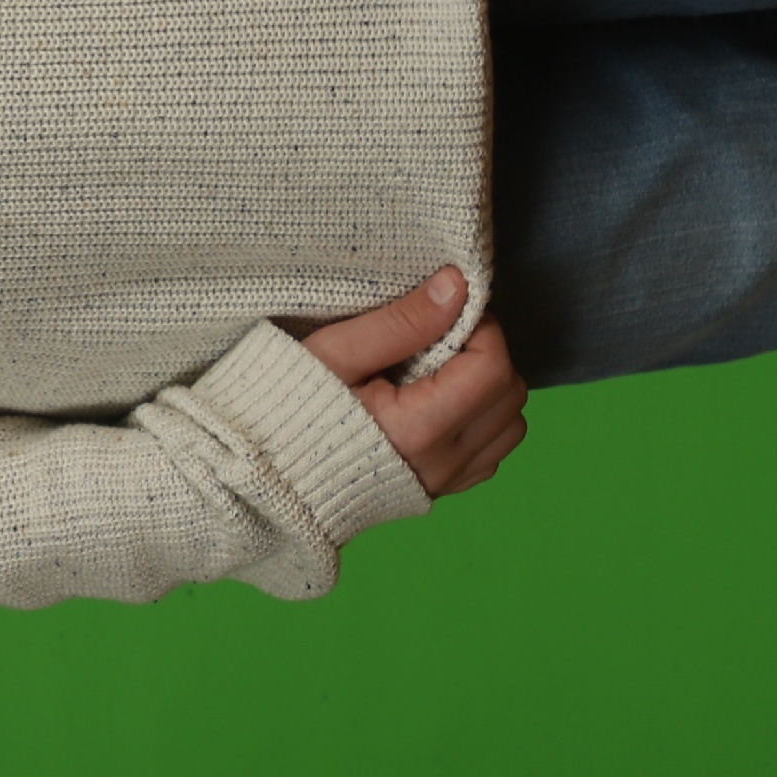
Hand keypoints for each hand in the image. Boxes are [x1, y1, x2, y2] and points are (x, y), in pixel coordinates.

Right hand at [297, 266, 526, 497]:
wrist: (266, 472)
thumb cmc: (289, 405)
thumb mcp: (334, 353)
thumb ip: (399, 322)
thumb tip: (456, 286)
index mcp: (418, 429)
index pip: (493, 367)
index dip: (481, 328)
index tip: (445, 314)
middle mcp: (442, 463)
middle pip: (510, 396)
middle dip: (488, 355)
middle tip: (440, 339)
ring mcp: (445, 482)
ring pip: (510, 425)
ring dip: (489, 389)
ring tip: (439, 372)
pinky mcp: (441, 490)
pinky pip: (492, 452)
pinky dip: (483, 421)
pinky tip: (441, 403)